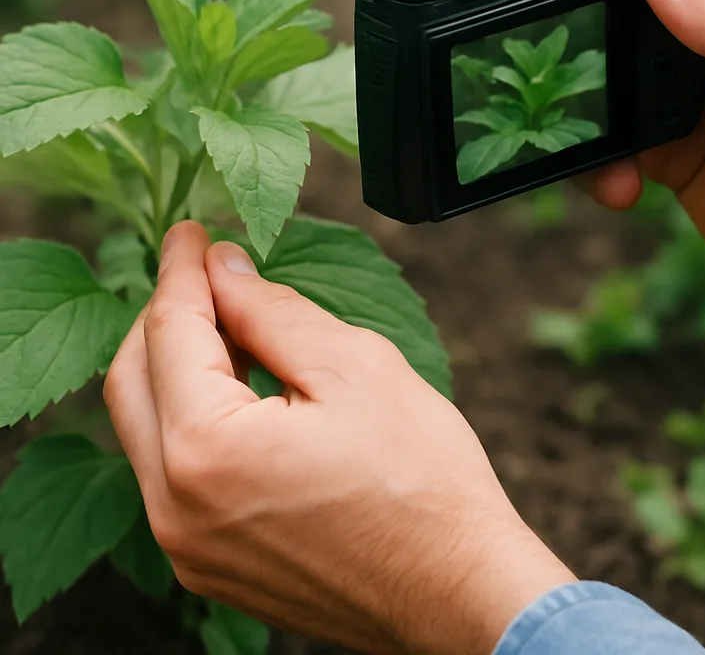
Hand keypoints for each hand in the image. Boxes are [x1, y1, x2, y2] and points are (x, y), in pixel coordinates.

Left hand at [104, 222, 574, 654]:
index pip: (169, 331)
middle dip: (163, 316)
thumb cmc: (422, 479)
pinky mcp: (210, 567)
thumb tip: (225, 271)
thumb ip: (273, 311)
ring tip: (229, 325)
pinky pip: (172, 478)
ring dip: (175, 369)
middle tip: (204, 273)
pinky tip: (240, 392)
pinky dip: (192, 421)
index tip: (191, 231)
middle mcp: (174, 509)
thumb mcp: (354, 367)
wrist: (457, 589)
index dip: (181, 271)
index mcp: (206, 450)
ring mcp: (187, 548)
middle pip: (132, 382)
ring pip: (147, 431)